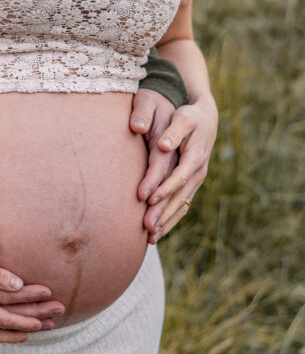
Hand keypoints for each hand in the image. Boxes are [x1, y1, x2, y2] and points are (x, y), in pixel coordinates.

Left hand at [133, 94, 217, 242]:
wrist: (205, 118)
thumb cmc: (190, 116)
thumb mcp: (183, 117)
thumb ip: (174, 131)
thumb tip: (164, 145)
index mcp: (195, 157)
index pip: (179, 176)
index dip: (165, 189)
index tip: (148, 200)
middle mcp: (198, 172)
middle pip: (180, 197)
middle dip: (164, 214)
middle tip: (147, 229)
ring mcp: (196, 180)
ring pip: (182, 205)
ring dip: (167, 222)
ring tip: (151, 238)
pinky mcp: (191, 184)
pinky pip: (182, 205)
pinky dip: (171, 219)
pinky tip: (160, 231)